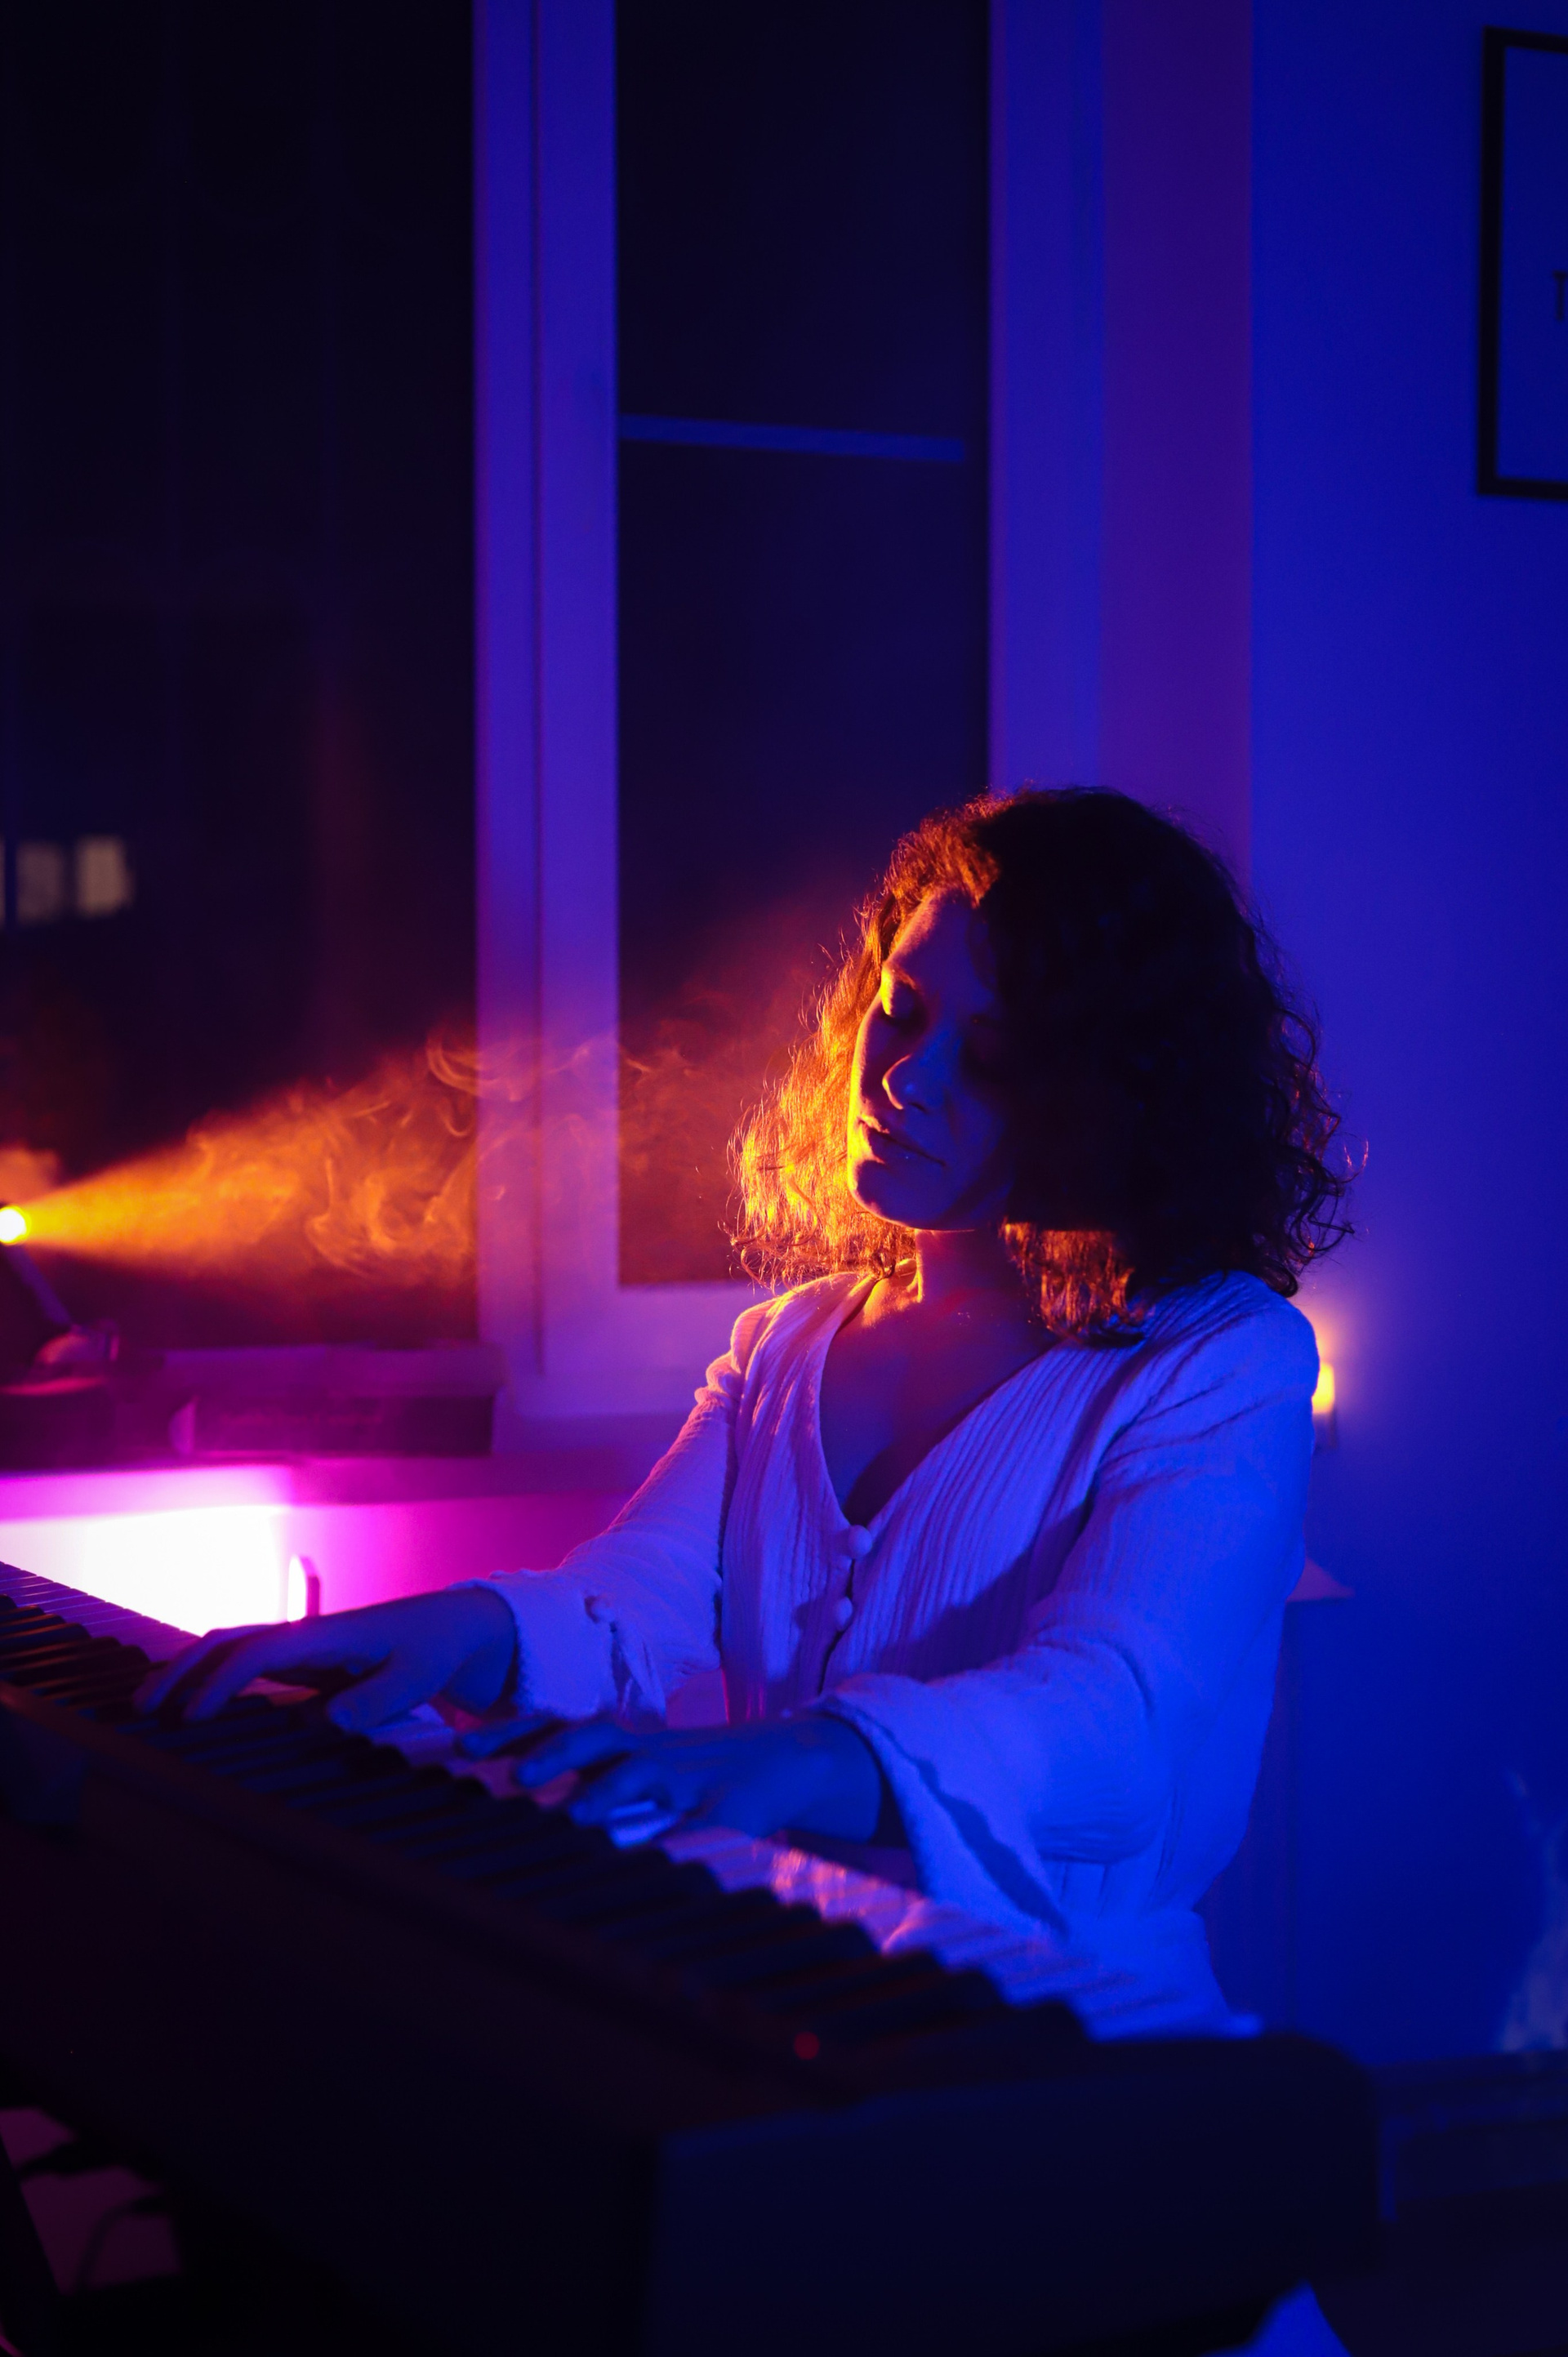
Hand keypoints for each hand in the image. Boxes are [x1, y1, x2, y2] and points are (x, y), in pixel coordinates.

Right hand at [133, 1587, 518, 1731]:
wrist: (463, 1627)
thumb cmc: (440, 1647)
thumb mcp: (422, 1674)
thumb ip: (380, 1697)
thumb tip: (327, 1720)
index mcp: (327, 1635)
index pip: (257, 1654)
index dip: (220, 1685)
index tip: (190, 1719)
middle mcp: (307, 1638)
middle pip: (229, 1642)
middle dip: (182, 1669)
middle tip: (142, 1709)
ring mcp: (307, 1651)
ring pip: (234, 1651)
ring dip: (191, 1673)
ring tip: (149, 1708)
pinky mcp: (312, 1667)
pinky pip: (253, 1670)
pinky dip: (217, 1683)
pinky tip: (197, 1710)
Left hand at [466, 1713, 890, 1842]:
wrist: (789, 1760)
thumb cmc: (701, 1775)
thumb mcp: (641, 1774)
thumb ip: (592, 1782)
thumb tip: (523, 1800)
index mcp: (621, 1744)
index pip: (556, 1726)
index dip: (510, 1732)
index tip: (463, 1744)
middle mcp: (646, 1750)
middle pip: (588, 1733)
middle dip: (544, 1748)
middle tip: (506, 1772)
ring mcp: (685, 1775)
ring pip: (638, 1766)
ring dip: (603, 1786)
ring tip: (572, 1811)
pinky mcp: (725, 1804)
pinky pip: (694, 1816)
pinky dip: (671, 1831)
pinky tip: (655, 1849)